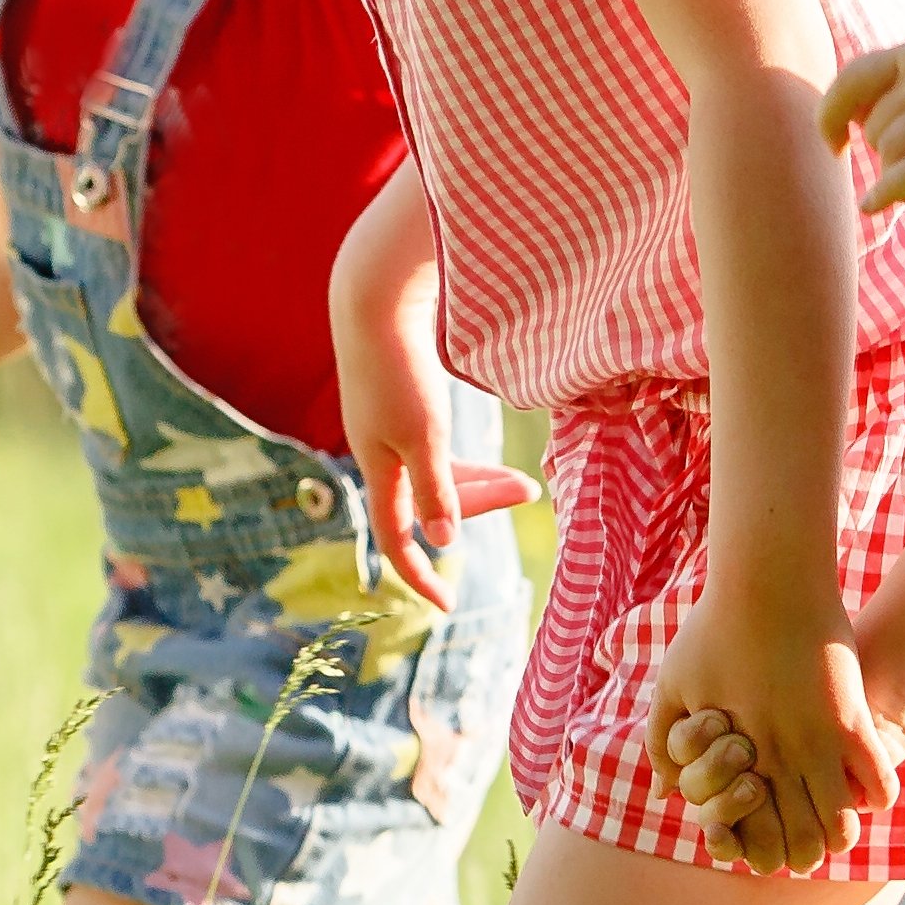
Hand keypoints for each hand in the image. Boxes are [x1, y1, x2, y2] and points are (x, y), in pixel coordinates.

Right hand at [342, 348, 539, 614]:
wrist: (374, 299)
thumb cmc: (400, 368)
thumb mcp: (423, 433)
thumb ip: (436, 487)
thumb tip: (441, 541)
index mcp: (377, 468)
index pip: (396, 538)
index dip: (420, 575)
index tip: (448, 604)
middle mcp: (377, 453)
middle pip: (428, 501)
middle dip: (479, 505)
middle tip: (530, 493)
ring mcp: (384, 426)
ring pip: (434, 471)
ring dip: (478, 480)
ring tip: (524, 481)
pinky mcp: (395, 400)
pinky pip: (431, 447)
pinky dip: (460, 459)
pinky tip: (479, 453)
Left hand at [642, 581, 888, 875]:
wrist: (766, 579)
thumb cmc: (713, 628)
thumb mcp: (673, 685)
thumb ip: (663, 743)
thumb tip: (665, 793)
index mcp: (733, 758)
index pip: (753, 839)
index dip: (763, 851)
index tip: (768, 837)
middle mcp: (775, 760)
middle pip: (802, 846)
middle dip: (803, 850)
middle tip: (805, 834)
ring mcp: (818, 743)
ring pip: (842, 827)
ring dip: (839, 827)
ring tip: (835, 811)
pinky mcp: (852, 721)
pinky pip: (879, 785)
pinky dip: (874, 794)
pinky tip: (863, 783)